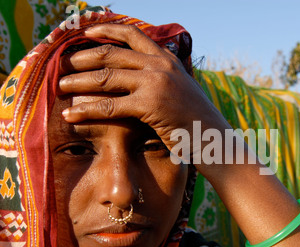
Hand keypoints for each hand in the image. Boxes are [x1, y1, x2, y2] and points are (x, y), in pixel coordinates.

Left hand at [58, 24, 229, 151]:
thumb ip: (161, 78)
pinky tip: (71, 115)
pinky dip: (86, 110)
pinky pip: (109, 106)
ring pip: (105, 78)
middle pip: (111, 55)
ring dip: (78, 82)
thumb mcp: (180, 90)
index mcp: (167, 59)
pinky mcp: (149, 104)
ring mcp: (155, 83)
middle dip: (83, 59)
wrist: (214, 138)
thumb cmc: (196, 119)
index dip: (106, 30)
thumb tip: (137, 77)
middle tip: (64, 66)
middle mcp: (160, 65)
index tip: (86, 33)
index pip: (132, 35)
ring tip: (61, 87)